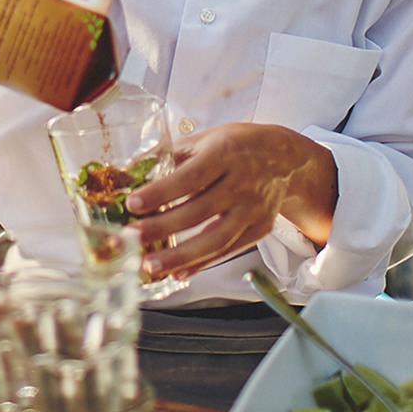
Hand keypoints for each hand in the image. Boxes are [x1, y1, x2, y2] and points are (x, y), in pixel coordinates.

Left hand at [124, 121, 336, 280]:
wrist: (285, 159)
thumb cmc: (237, 146)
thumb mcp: (204, 139)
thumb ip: (167, 155)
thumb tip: (127, 170)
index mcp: (223, 155)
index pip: (189, 177)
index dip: (160, 192)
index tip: (133, 204)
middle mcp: (241, 184)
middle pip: (199, 212)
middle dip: (161, 228)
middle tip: (130, 238)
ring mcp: (252, 210)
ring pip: (215, 239)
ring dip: (180, 256)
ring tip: (149, 265)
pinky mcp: (259, 229)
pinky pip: (228, 251)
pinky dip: (202, 264)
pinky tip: (178, 272)